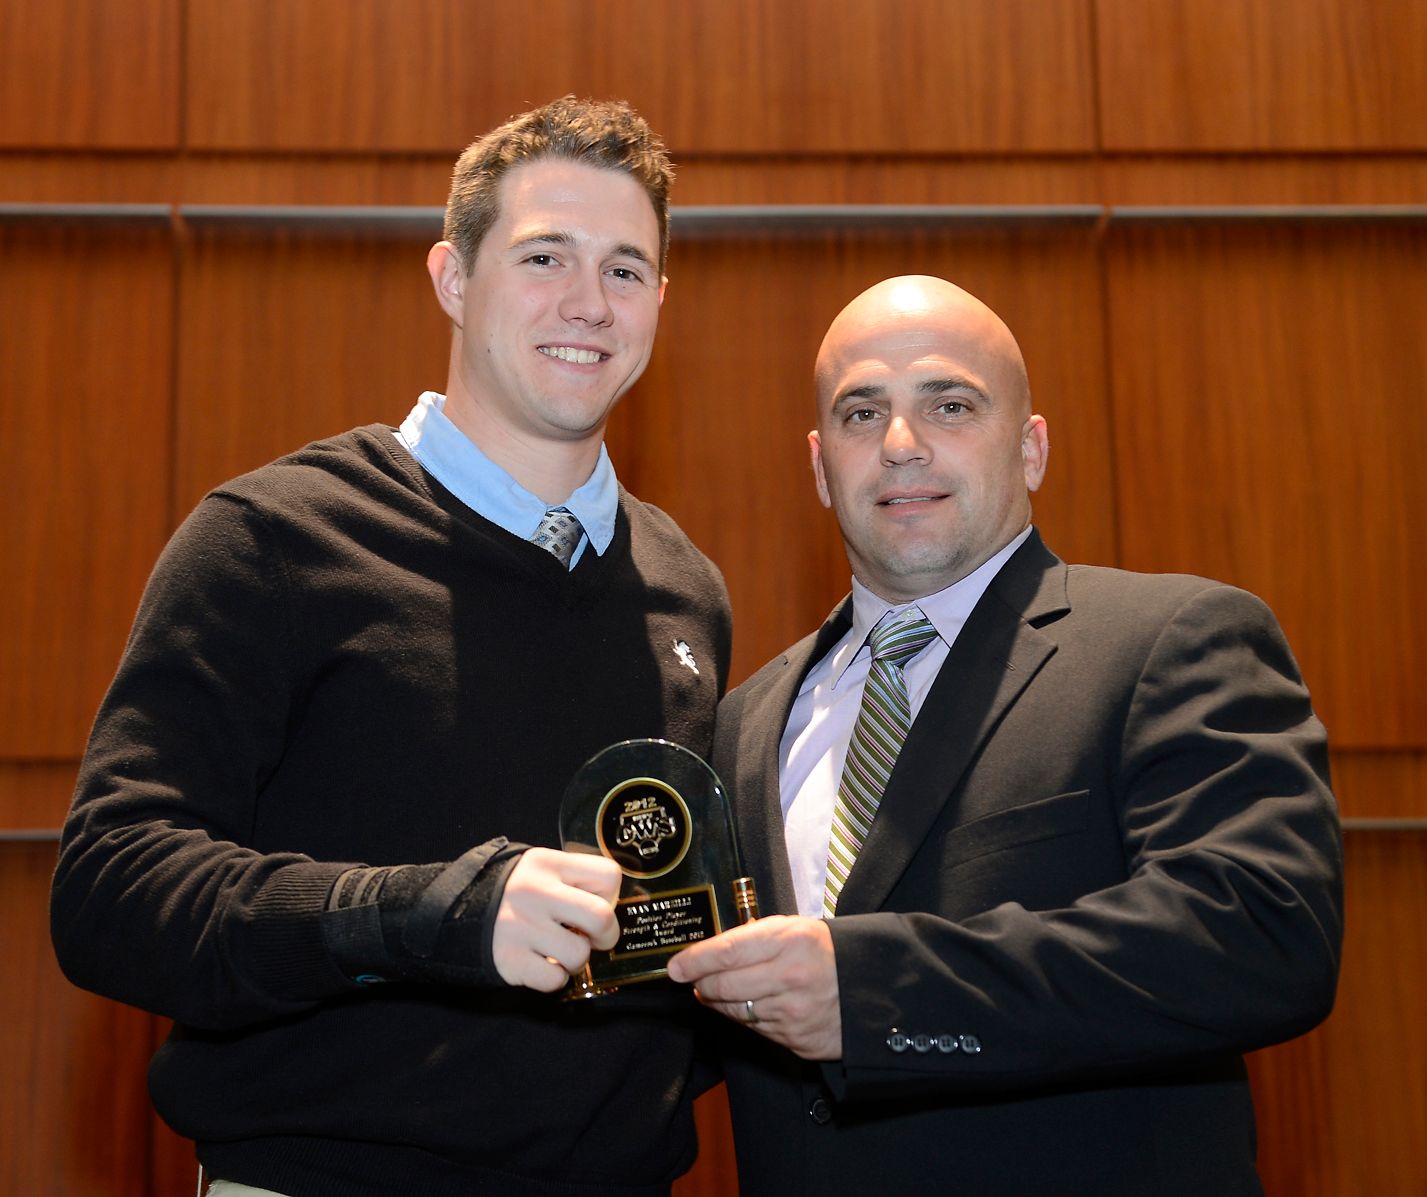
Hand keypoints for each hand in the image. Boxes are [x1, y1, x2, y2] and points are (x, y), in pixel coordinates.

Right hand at [492, 848, 620, 990]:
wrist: (453, 912)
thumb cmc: (509, 893)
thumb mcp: (537, 869)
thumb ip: (571, 879)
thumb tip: (611, 905)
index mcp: (547, 864)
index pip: (608, 875)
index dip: (610, 896)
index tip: (594, 904)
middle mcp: (536, 892)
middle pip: (602, 917)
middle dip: (606, 935)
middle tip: (593, 938)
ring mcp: (522, 927)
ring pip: (580, 954)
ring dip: (576, 959)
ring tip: (559, 950)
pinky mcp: (510, 959)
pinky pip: (555, 979)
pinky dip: (554, 977)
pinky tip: (541, 963)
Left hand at [667, 915, 840, 1059]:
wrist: (871, 987)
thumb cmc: (827, 953)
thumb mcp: (795, 929)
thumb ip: (753, 938)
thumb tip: (709, 953)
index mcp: (790, 941)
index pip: (726, 952)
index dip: (694, 961)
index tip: (675, 967)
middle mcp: (790, 977)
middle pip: (723, 985)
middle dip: (701, 984)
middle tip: (694, 979)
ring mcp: (793, 1012)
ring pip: (734, 1011)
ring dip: (718, 1002)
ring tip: (717, 990)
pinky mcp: (796, 1039)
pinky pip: (754, 1029)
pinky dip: (743, 1018)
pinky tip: (746, 1006)